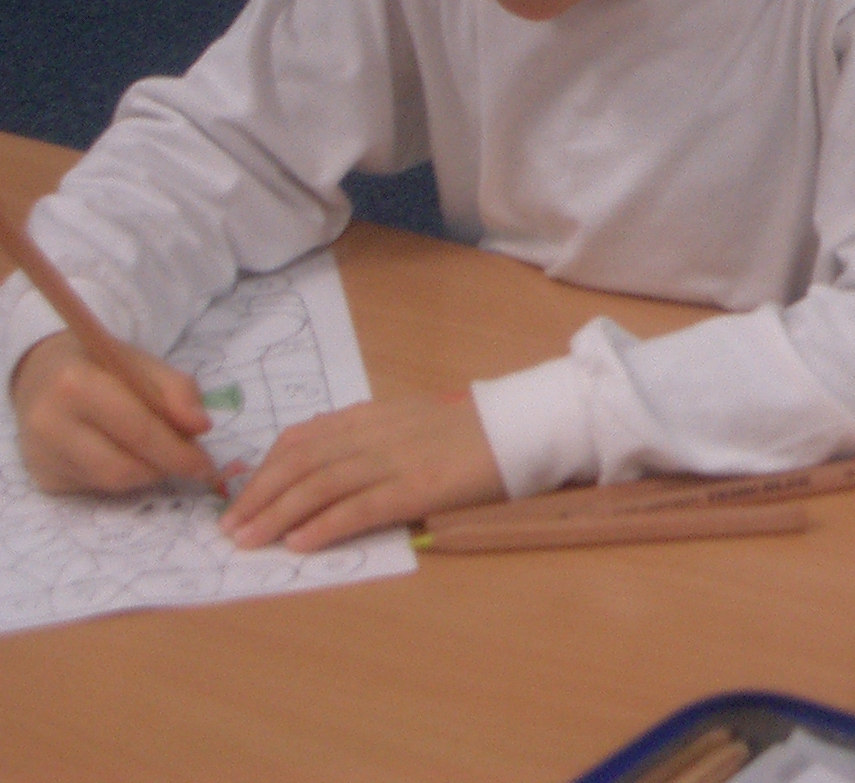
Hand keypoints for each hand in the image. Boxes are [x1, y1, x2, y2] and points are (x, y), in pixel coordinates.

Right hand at [10, 331, 215, 492]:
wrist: (42, 374)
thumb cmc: (102, 366)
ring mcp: (41, 455)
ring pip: (111, 483)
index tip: (207, 464)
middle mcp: (49, 424)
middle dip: (166, 468)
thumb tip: (201, 428)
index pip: (137, 430)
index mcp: (76, 384)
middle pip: (123, 467)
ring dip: (147, 473)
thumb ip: (178, 391)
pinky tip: (125, 454)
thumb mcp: (144, 363)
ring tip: (160, 452)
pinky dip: (123, 476)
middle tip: (192, 463)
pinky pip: (95, 487)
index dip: (178, 453)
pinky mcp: (42, 477)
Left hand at [218, 391, 504, 551]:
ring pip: (320, 484)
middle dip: (258, 496)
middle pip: (300, 462)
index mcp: (371, 416)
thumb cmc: (471, 430)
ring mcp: (395, 460)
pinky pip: (360, 507)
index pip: (302, 439)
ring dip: (276, 514)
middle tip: (230, 528)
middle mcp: (375, 433)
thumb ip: (370, 436)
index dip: (264, 469)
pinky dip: (324, 524)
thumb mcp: (410, 420)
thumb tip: (325, 463)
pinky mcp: (417, 487)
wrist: (521, 426)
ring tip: (249, 541)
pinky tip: (299, 543)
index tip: (240, 496)